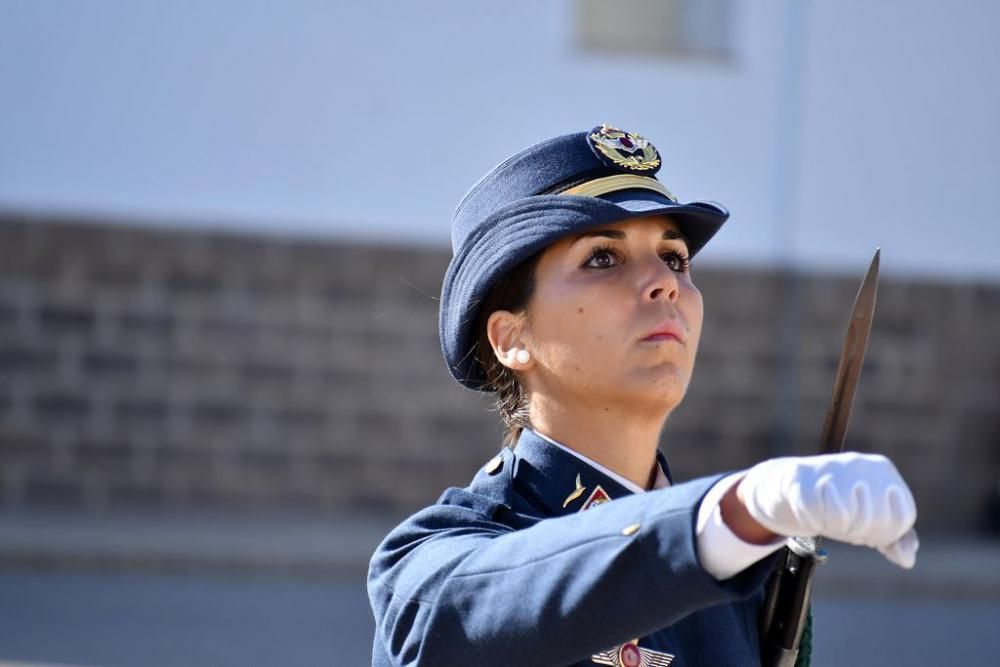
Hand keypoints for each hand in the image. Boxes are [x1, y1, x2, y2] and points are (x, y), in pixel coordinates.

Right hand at [736, 452, 918, 567]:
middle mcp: (861, 464)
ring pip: (851, 519)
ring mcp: (831, 468)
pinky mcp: (804, 478)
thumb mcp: (872, 518)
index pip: (902, 517)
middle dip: (862, 533)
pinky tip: (812, 514)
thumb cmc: (840, 501)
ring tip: (831, 519)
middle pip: (877, 520)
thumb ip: (896, 538)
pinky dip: (817, 523)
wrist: (792, 483)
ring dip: (839, 528)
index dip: (885, 534)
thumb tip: (907, 560)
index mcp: (883, 469)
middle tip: (847, 526)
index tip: (869, 529)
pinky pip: (822, 516)